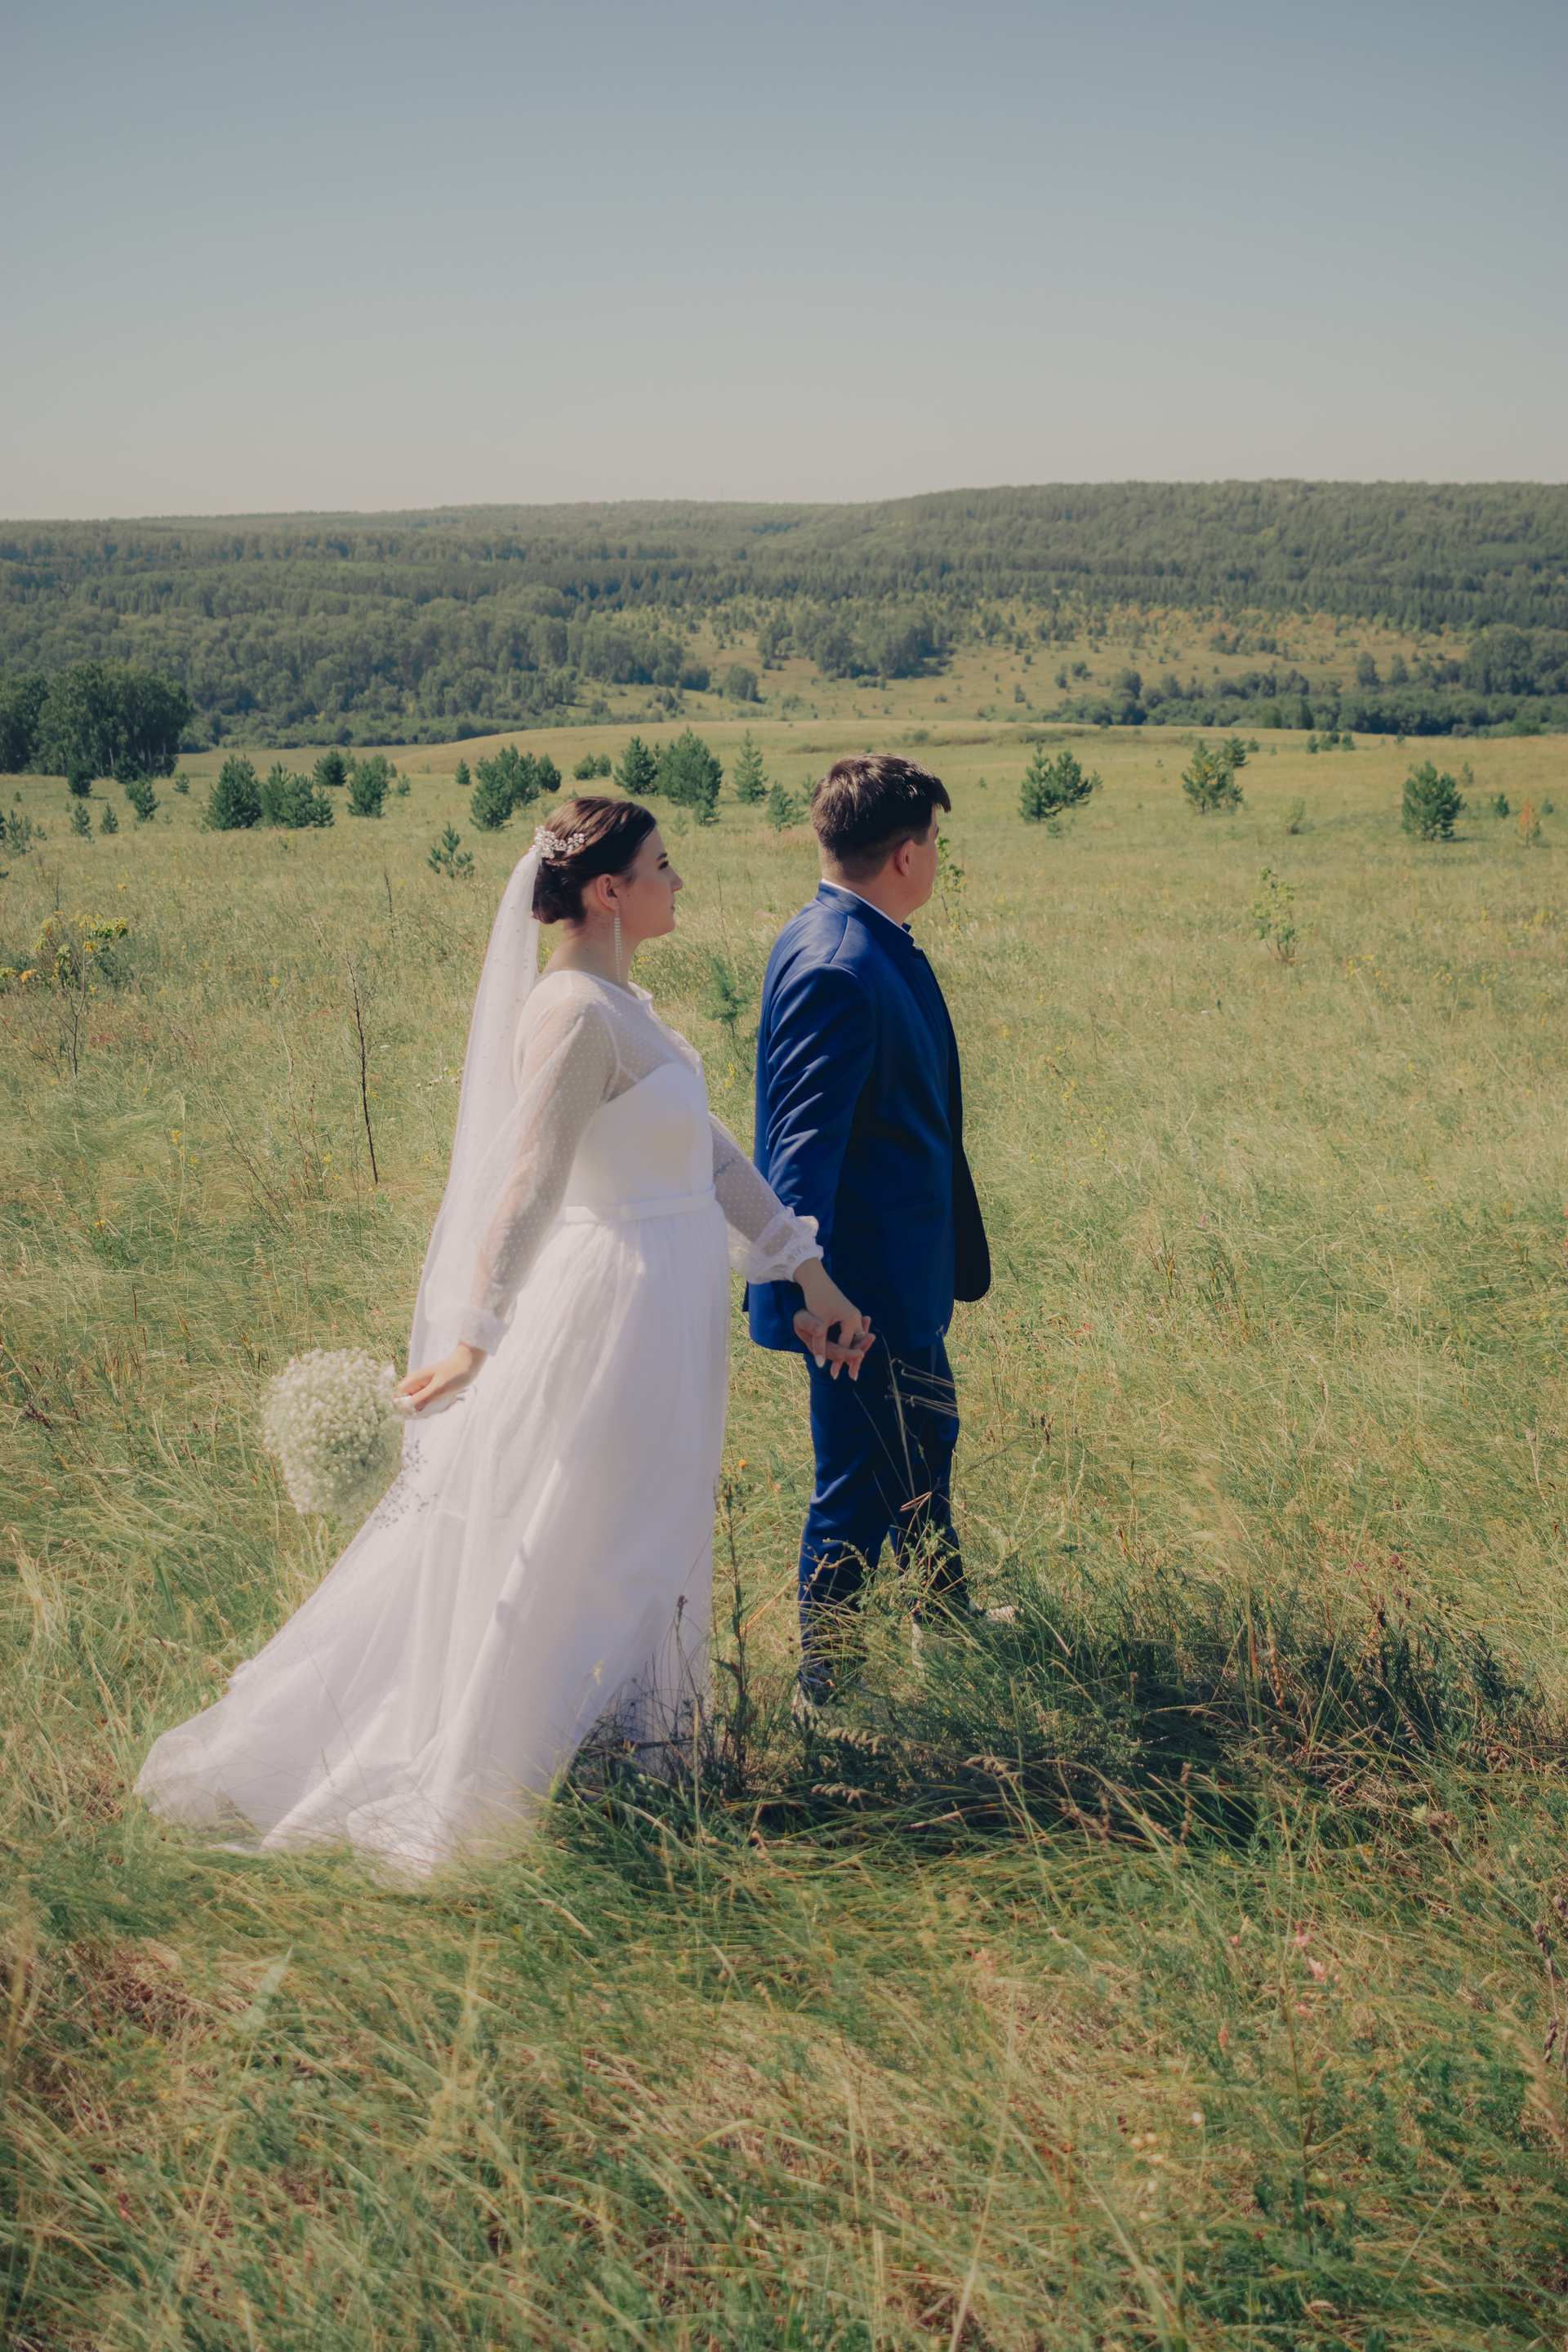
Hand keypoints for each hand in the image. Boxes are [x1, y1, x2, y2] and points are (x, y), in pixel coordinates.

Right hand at [397, 1341, 486, 1414]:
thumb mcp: (439, 1388)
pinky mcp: (430, 1392)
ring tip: (445, 1401)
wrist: (468, 1364)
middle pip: (407, 1405)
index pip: (396, 1398)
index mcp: (412, 1380)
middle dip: (419, 1411)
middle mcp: (414, 1384)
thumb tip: (405, 1409)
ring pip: (418, 1407)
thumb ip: (422, 1398)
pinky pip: (428, 1404)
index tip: (416, 1413)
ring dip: (430, 1409)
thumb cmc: (454, 1373)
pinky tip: (448, 1401)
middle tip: (435, 1407)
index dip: (401, 1408)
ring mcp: (422, 1388)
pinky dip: (437, 1406)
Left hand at [793, 1261, 873, 1379]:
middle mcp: (856, 1318)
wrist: (816, 1279)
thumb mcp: (818, 1324)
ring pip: (855, 1340)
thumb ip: (820, 1345)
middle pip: (855, 1345)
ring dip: (853, 1352)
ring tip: (852, 1368)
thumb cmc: (816, 1300)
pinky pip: (852, 1333)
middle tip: (852, 1377)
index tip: (834, 1376)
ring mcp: (854, 1315)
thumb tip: (820, 1364)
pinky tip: (847, 1351)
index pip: (846, 1347)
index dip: (840, 1362)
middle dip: (853, 1360)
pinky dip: (850, 1343)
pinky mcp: (849, 1313)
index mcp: (851, 1320)